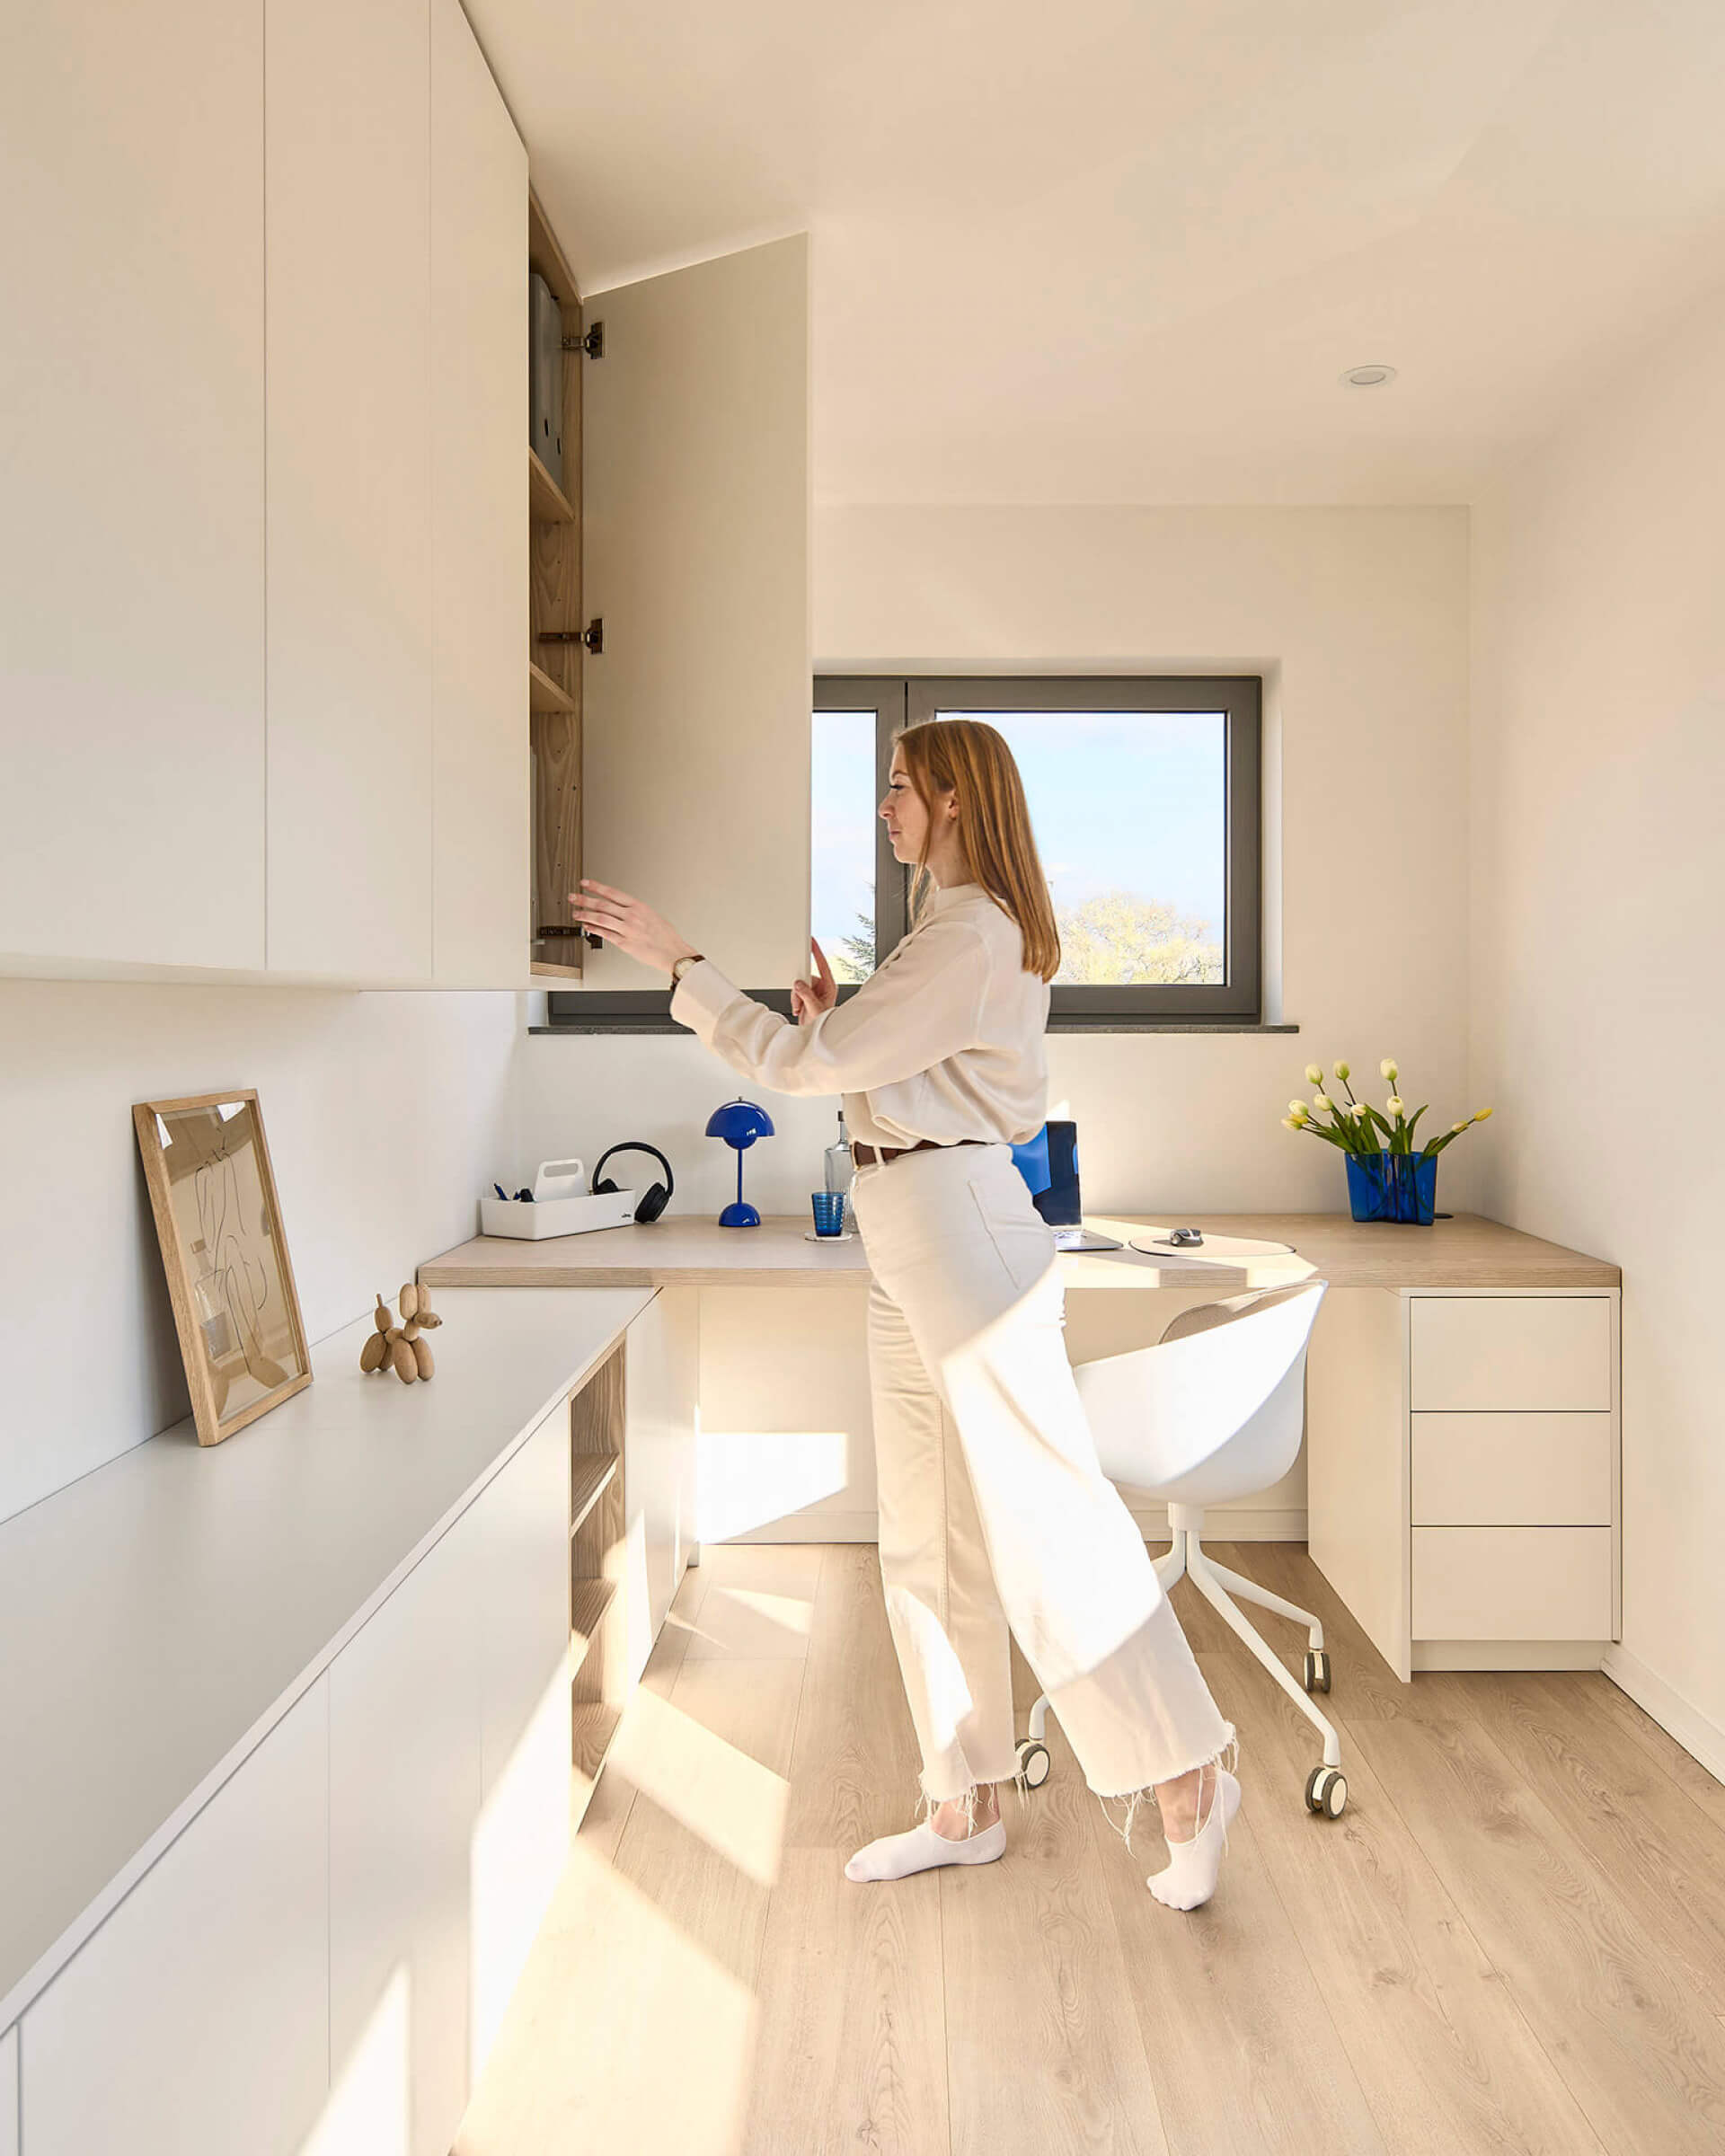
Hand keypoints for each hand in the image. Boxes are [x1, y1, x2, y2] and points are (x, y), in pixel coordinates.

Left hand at [567, 879, 698, 977]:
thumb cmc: (666, 937)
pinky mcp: (624, 943)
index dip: (596, 887)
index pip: (612, 893)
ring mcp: (627, 929)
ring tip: (576, 912)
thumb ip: (636, 911)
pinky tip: (586, 926)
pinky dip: (593, 928)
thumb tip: (624, 908)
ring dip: (585, 914)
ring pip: (601, 918)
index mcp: (638, 906)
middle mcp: (631, 916)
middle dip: (585, 899)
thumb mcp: (653, 916)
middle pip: (602, 904)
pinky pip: (604, 934)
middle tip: (573, 896)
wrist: (673, 952)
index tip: (585, 883)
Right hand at [791, 937, 836, 1023]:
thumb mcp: (814, 1008)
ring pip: (798, 985)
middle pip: (805, 977)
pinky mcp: (806, 996)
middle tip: (801, 1001)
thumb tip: (798, 984)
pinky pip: (795, 991)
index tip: (811, 941)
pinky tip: (800, 1009)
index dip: (816, 952)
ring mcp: (814, 991)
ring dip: (796, 997)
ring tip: (801, 1008)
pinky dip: (795, 1000)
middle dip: (799, 990)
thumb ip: (806, 994)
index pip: (822, 964)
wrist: (815, 1035)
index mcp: (829, 986)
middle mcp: (822, 987)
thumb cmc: (822, 1023)